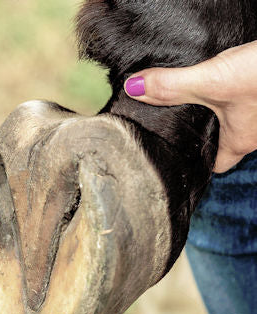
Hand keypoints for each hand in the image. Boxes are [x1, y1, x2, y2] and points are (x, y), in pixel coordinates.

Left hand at [124, 41, 256, 172]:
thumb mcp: (211, 82)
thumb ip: (172, 86)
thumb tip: (133, 89)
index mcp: (239, 141)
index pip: (214, 165)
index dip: (196, 163)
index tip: (176, 154)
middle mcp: (253, 132)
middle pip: (220, 143)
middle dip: (199, 135)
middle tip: (171, 126)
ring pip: (231, 121)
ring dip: (210, 113)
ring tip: (182, 104)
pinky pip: (240, 101)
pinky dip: (225, 95)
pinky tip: (214, 81)